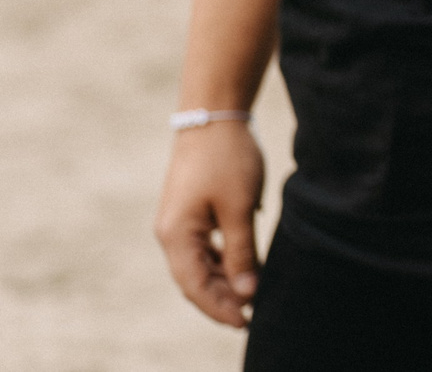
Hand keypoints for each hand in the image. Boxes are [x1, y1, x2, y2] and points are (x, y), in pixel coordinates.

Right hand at [155, 121, 265, 326]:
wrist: (213, 116)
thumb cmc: (227, 160)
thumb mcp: (239, 208)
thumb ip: (241, 251)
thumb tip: (246, 292)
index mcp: (176, 236)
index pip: (194, 286)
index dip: (219, 308)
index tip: (245, 322)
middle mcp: (171, 234)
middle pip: (195, 279)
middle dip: (222, 299)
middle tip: (253, 314)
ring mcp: (179, 223)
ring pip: (200, 264)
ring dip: (224, 281)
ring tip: (251, 295)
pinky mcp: (191, 212)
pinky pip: (204, 247)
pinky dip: (223, 260)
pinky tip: (244, 267)